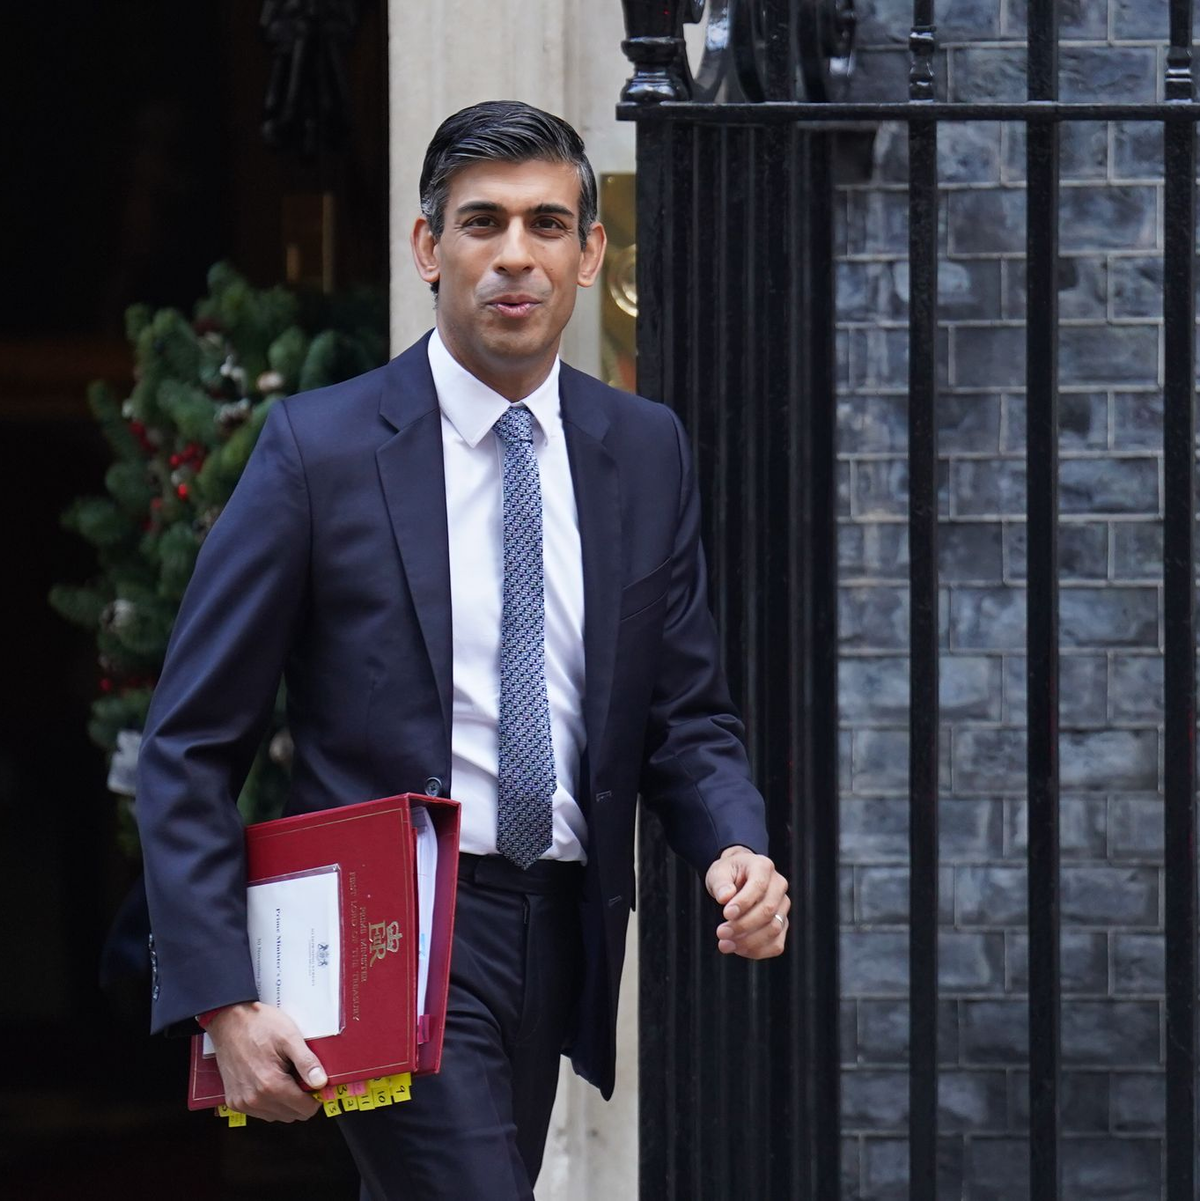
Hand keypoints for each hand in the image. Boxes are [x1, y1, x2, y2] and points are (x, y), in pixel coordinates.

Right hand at [207, 1001, 326, 1121]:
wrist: (229, 1021)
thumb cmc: (259, 1025)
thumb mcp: (290, 1037)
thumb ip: (306, 1062)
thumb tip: (321, 1083)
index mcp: (271, 1085)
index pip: (304, 1109)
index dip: (316, 1097)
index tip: (319, 1085)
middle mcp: (255, 1099)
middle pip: (292, 1115)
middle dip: (301, 1100)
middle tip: (302, 1077)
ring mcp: (242, 1103)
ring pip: (276, 1116)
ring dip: (285, 1102)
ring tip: (285, 1076)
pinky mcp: (234, 1101)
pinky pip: (260, 1112)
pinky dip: (270, 1102)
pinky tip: (271, 1081)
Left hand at [704, 845, 788, 958]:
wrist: (737, 878)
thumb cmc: (729, 874)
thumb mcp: (718, 872)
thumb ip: (721, 883)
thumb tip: (725, 897)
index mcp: (763, 867)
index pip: (758, 886)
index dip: (743, 903)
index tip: (726, 914)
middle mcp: (778, 885)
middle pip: (768, 910)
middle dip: (743, 925)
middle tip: (721, 933)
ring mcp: (783, 906)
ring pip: (774, 929)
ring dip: (749, 941)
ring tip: (725, 944)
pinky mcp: (782, 923)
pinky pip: (776, 943)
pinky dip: (758, 950)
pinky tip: (738, 949)